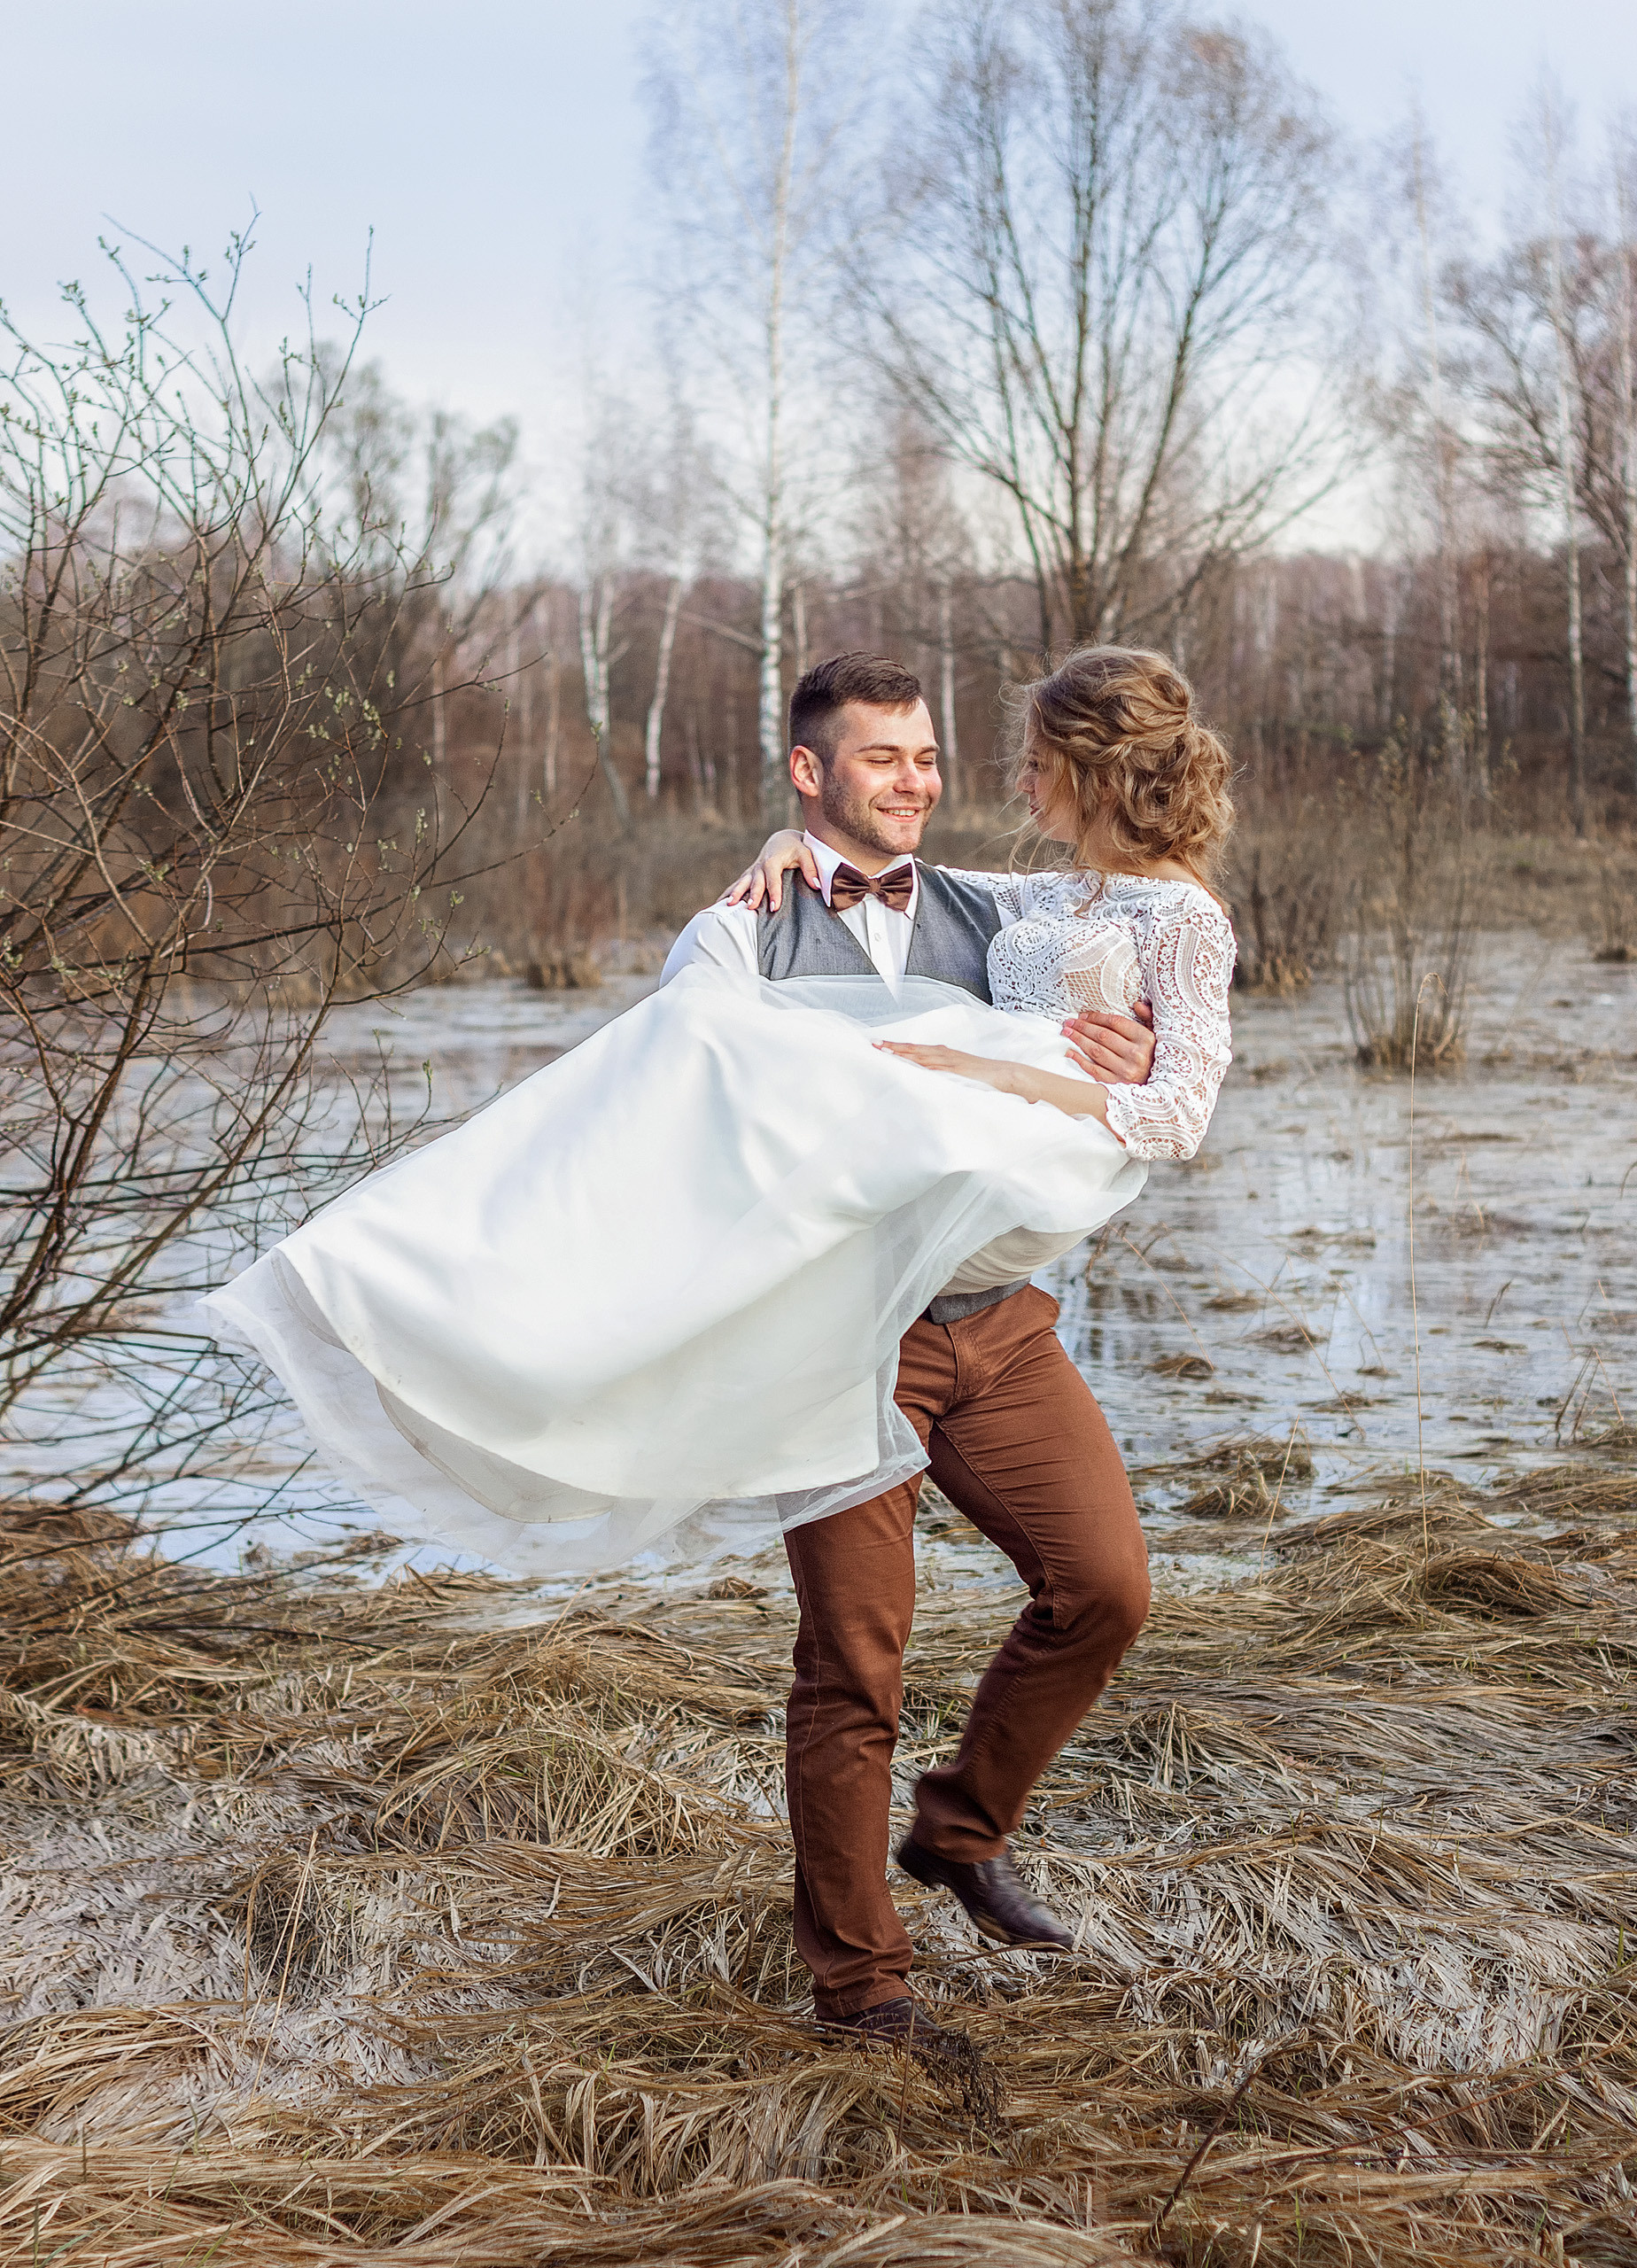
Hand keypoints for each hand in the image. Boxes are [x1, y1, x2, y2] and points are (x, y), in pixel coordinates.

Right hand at [724, 829, 815, 910]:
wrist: (782, 840)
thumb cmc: (796, 848)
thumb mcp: (806, 854)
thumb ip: (811, 869)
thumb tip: (817, 885)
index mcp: (773, 861)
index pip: (773, 878)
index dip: (774, 892)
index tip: (774, 906)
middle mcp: (760, 866)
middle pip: (755, 882)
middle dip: (753, 894)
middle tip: (751, 907)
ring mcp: (753, 871)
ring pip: (742, 882)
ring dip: (735, 893)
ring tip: (728, 905)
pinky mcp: (749, 875)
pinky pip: (737, 885)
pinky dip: (727, 893)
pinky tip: (719, 904)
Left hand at [874, 1040, 1018, 1095]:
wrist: (1009, 1076)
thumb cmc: (987, 1080)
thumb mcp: (962, 1079)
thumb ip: (947, 1079)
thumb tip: (932, 1086)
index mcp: (946, 1056)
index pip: (917, 1051)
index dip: (898, 1048)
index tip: (881, 1046)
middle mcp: (946, 1055)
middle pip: (914, 1050)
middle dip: (893, 1047)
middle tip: (872, 1043)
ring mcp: (951, 1062)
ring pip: (921, 1055)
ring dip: (902, 1052)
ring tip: (883, 1050)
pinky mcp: (957, 1070)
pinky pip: (935, 1066)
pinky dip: (920, 1064)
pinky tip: (907, 1063)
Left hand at [1061, 1002, 1154, 1082]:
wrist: (1160, 1088)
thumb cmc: (1155, 1057)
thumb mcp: (1157, 1035)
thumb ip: (1148, 1017)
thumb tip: (1137, 1004)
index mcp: (1145, 1039)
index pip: (1116, 1023)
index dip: (1096, 1017)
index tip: (1083, 1015)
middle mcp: (1136, 1054)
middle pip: (1103, 1036)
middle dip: (1083, 1027)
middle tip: (1069, 1022)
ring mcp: (1126, 1071)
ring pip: (1096, 1051)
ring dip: (1079, 1040)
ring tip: (1067, 1032)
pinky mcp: (1117, 1084)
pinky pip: (1094, 1070)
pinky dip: (1080, 1061)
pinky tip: (1070, 1052)